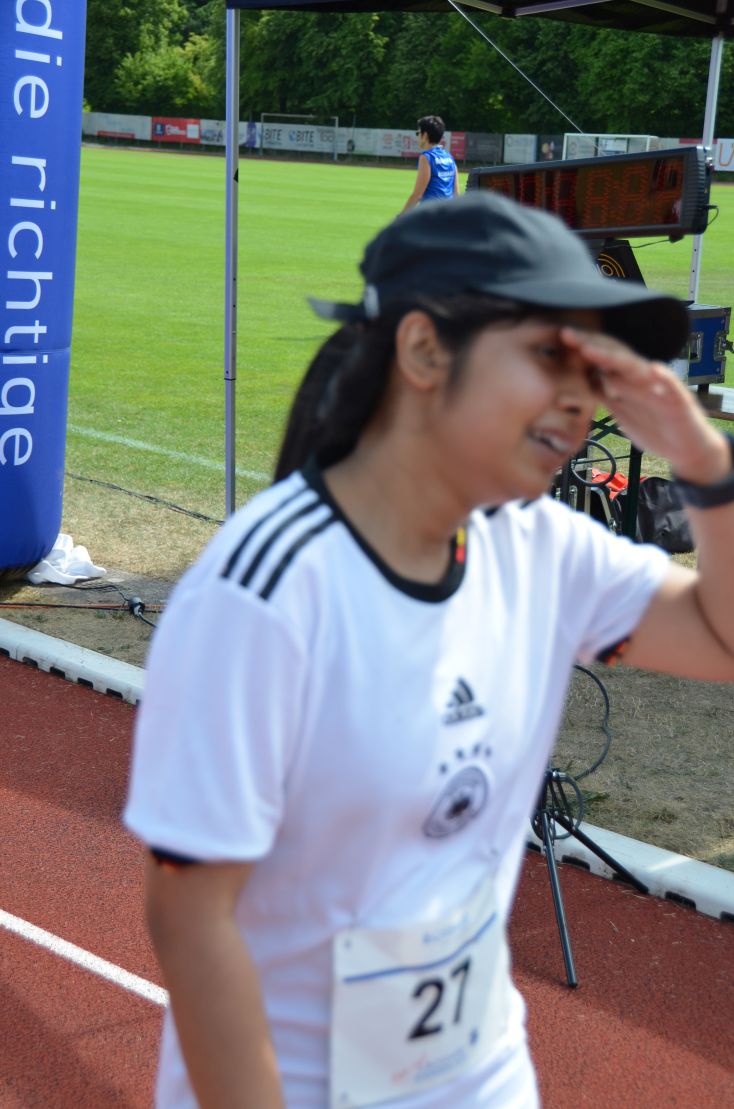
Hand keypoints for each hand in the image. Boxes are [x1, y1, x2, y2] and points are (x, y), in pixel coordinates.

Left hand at [561, 327, 730, 484]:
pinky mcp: (679, 403)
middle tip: (566, 335)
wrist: (685, 448)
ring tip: (592, 350)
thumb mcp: (619, 410)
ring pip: (637, 369)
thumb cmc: (652, 426)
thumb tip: (576, 380)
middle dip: (590, 344)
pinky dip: (665, 379)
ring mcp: (660, 388)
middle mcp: (642, 379)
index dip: (581, 348)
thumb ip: (602, 393)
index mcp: (626, 380)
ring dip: (615, 358)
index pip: (602, 358)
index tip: (557, 339)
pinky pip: (672, 389)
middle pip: (614, 356)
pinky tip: (655, 371)